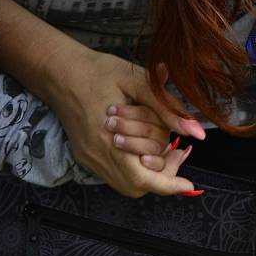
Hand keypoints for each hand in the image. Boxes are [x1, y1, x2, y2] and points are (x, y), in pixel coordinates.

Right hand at [53, 48, 205, 196]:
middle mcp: (95, 154)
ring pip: (125, 182)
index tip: (188, 183)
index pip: (142, 178)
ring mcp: (87, 157)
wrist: (60, 70)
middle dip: (161, 174)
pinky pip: (113, 173)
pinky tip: (140, 146)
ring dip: (147, 172)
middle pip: (136, 185)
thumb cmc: (97, 71)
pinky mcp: (84, 155)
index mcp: (107, 137)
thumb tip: (196, 132)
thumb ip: (166, 108)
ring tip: (160, 148)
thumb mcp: (137, 82)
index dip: (168, 185)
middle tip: (176, 151)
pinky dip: (131, 166)